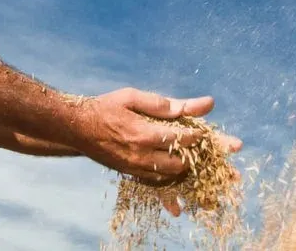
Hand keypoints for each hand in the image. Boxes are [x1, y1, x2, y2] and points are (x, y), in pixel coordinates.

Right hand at [76, 88, 242, 192]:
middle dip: (202, 161)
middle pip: (182, 164)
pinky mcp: (130, 174)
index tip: (215, 136)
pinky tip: (178, 197)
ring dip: (189, 175)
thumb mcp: (134, 97)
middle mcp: (141, 155)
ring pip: (170, 178)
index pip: (184, 138)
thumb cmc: (106, 107)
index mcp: (145, 133)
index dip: (203, 137)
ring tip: (209, 178)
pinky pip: (154, 186)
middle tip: (219, 162)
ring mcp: (135, 168)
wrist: (75, 128)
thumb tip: (203, 104)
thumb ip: (167, 104)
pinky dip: (168, 190)